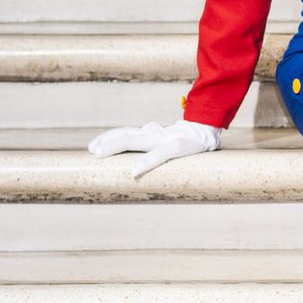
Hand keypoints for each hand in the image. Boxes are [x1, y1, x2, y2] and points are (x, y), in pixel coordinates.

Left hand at [88, 119, 221, 178]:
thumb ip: (150, 144)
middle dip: (108, 142)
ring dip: (117, 146)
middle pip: (128, 135)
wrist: (210, 130)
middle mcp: (156, 134)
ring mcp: (167, 139)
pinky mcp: (179, 147)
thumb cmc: (186, 139)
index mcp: (152, 133)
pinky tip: (134, 171)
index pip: (126, 133)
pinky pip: (160, 155)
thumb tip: (133, 162)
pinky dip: (146, 162)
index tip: (92, 147)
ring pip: (138, 140)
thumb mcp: (165, 141)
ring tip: (101, 153)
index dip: (108, 138)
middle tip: (93, 151)